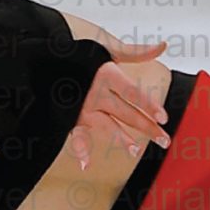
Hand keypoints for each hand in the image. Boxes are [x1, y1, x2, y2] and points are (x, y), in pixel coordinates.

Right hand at [66, 42, 169, 171]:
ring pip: (108, 126)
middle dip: (147, 127)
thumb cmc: (79, 52)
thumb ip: (136, 52)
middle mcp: (96, 93)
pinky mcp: (71, 117)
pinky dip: (80, 150)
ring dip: (122, 139)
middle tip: (165, 140)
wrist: (45, 59)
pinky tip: (86, 164)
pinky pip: (77, 136)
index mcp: (107, 75)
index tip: (164, 117)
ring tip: (136, 150)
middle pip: (127, 113)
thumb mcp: (108, 48)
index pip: (133, 93)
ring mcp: (83, 107)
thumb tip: (162, 46)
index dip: (149, 105)